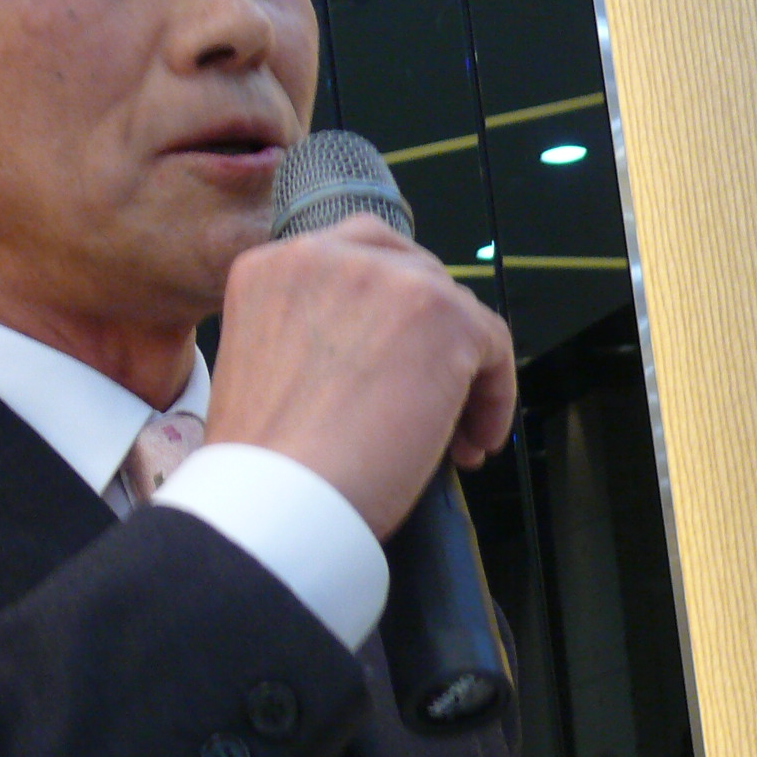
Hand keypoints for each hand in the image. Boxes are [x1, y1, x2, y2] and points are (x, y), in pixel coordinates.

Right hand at [205, 214, 516, 537]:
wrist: (277, 500)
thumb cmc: (264, 463)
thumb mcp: (263, 366)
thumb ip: (309, 334)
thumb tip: (374, 352)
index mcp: (273, 267)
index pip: (354, 258)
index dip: (386, 311)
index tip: (397, 354)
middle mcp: (326, 256)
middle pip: (411, 273)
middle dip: (427, 337)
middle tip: (427, 395)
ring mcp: (388, 279)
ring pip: (454, 311)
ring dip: (460, 372)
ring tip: (453, 435)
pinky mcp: (442, 315)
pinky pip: (493, 346)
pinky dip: (492, 397)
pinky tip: (471, 442)